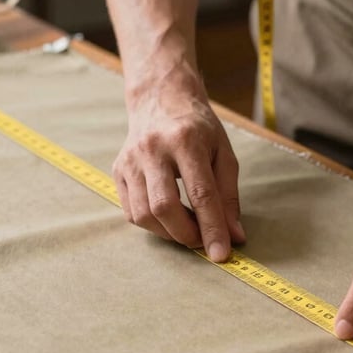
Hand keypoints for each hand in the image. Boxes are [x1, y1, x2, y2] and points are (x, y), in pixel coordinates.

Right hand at [113, 63, 244, 260]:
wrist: (160, 98)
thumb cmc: (198, 127)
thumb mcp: (223, 153)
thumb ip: (229, 196)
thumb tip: (234, 236)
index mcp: (186, 140)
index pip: (200, 193)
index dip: (212, 228)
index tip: (221, 254)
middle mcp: (153, 149)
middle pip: (164, 207)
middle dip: (186, 235)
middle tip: (203, 241)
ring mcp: (130, 160)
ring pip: (143, 214)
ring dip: (169, 233)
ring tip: (187, 228)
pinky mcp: (118, 170)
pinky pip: (131, 212)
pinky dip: (152, 224)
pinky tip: (168, 218)